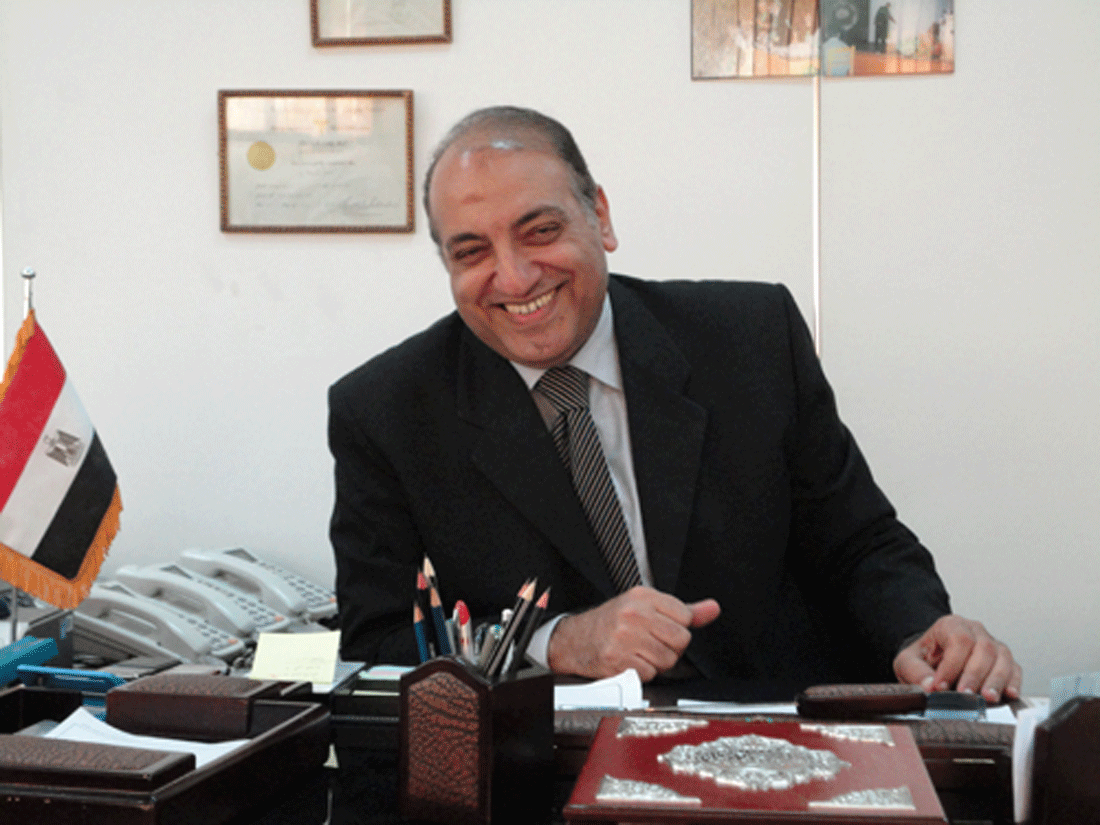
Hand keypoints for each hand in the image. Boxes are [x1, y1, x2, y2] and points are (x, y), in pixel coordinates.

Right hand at [546, 586, 720, 681]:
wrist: (574, 640)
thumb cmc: (612, 623)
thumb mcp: (645, 607)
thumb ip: (683, 610)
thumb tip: (713, 608)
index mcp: (643, 596)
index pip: (685, 617)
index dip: (676, 628)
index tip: (661, 629)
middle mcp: (633, 613)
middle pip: (680, 640)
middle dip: (669, 648)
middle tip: (649, 643)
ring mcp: (624, 637)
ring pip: (668, 660)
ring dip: (657, 663)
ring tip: (639, 653)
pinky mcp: (617, 660)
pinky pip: (650, 674)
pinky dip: (643, 674)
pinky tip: (630, 663)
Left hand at [893, 614, 1021, 702]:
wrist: (932, 660)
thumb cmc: (923, 658)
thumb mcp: (908, 662)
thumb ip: (916, 672)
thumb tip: (930, 686)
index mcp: (951, 625)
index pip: (959, 640)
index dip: (952, 664)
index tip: (941, 686)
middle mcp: (975, 631)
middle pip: (984, 648)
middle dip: (975, 675)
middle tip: (965, 695)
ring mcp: (992, 645)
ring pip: (1002, 658)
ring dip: (996, 680)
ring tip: (987, 698)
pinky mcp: (1004, 662)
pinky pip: (1015, 669)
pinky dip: (1014, 682)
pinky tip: (1009, 694)